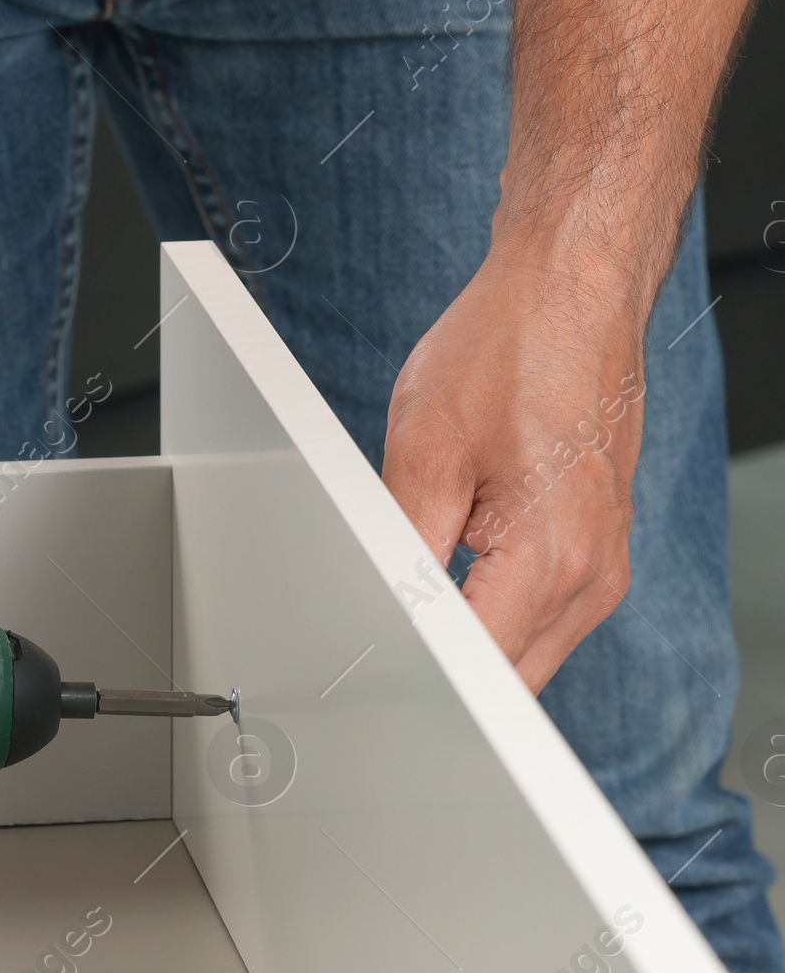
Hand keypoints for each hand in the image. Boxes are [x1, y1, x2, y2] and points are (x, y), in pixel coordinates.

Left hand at [381, 245, 643, 691]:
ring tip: (418, 600)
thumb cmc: (507, 349)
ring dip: (471, 645)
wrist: (572, 288)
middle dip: (446, 675)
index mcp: (552, 562)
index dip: (418, 681)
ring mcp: (602, 570)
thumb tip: (381, 626)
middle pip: (506, 684)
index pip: (478, 675)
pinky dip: (495, 616)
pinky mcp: (598, 555)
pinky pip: (540, 620)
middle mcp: (591, 578)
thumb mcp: (422, 456)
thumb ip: (401, 560)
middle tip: (379, 643)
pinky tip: (456, 582)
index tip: (370, 673)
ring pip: (524, 659)